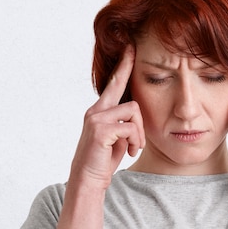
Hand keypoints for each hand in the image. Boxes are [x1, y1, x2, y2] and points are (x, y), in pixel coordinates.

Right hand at [69, 45, 145, 188]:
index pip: (113, 84)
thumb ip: (124, 123)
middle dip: (132, 80)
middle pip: (125, 90)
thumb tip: (136, 114)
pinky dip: (136, 141)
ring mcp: (96, 119)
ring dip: (140, 132)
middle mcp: (95, 111)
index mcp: (99, 111)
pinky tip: (130, 152)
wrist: (88, 180)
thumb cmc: (103, 161)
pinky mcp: (101, 129)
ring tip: (135, 147)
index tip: (130, 48)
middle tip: (136, 55)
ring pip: (134, 111)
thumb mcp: (117, 138)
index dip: (123, 66)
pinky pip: (131, 127)